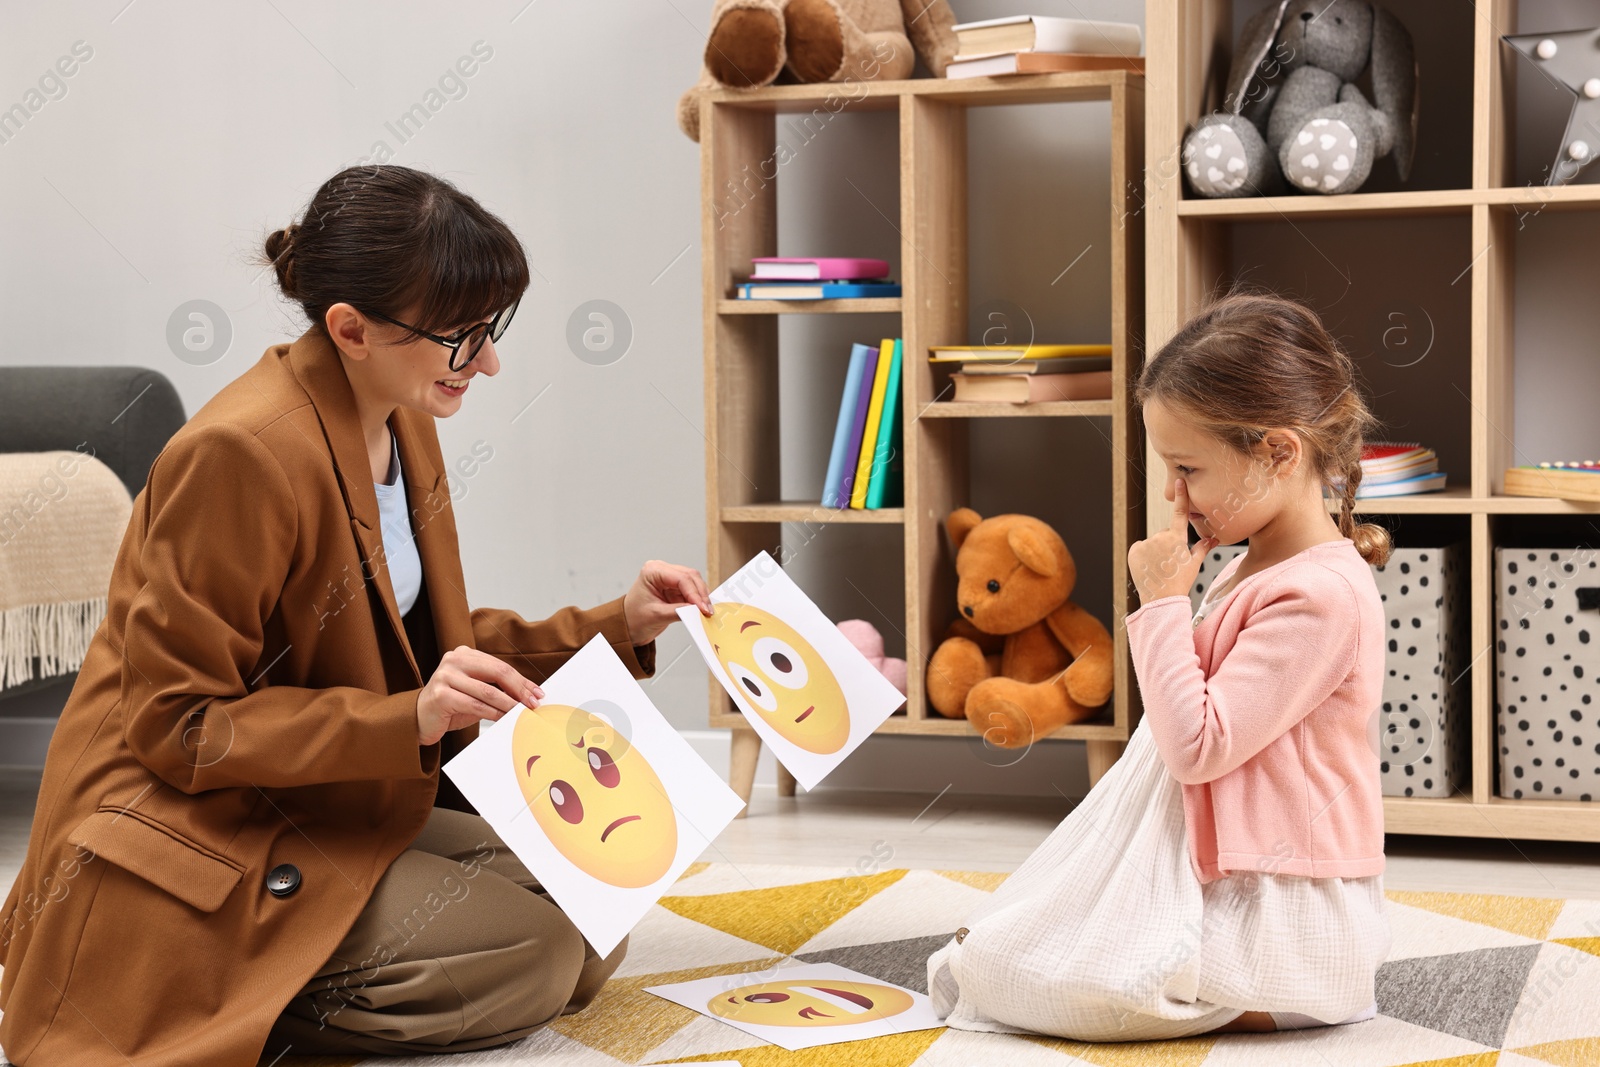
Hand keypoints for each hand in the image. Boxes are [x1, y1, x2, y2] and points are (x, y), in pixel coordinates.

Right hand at [417, 645, 543, 745]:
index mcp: (465, 654)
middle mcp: (454, 660)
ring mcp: (445, 676)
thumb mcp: (476, 691)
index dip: (522, 681)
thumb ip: (497, 688)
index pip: (500, 666)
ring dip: (509, 704)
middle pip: (497, 672)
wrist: (419, 718)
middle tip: (533, 703)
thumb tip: (528, 694)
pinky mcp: (440, 694)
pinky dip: (493, 713)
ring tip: (522, 713)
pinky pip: (475, 705)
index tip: (537, 693)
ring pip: (487, 691)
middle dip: (519, 690)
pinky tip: (503, 719)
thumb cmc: (451, 705)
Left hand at [623, 559, 712, 644]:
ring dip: (701, 597)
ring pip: (694, 582)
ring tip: (705, 611)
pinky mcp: (675, 588)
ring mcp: (669, 579)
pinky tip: (701, 609)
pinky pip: (692, 591)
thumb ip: (678, 611)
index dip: (694, 593)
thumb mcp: (656, 616)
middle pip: (690, 577)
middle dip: (700, 594)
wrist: (627, 626)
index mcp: (652, 571)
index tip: (702, 608)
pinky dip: (698, 600)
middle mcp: (662, 571)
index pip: (681, 578)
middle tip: (707, 611)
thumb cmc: (633, 618)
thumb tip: (697, 610)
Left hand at [1127, 479, 1216, 603]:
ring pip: (1153, 542)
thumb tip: (1214, 539)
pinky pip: (1140, 548)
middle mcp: (1161, 536)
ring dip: (1156, 551)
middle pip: (1165, 534)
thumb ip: (1202, 548)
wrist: (1161, 599)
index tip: (1179, 481)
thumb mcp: (1194, 564)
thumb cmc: (1180, 582)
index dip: (1181, 496)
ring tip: (1159, 567)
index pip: (1180, 513)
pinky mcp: (1134, 550)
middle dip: (1168, 544)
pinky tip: (1149, 567)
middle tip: (1170, 562)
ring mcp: (1146, 543)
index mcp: (1177, 538)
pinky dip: (1143, 555)